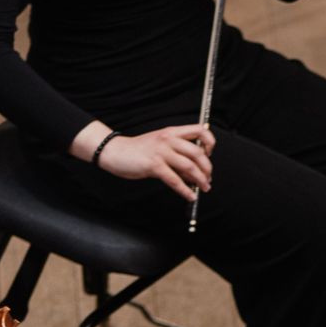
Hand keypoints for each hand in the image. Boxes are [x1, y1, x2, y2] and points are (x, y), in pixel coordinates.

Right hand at [94, 124, 216, 201]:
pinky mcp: (154, 165)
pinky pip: (175, 180)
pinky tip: (190, 196)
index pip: (199, 130)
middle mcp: (168, 139)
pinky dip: (185, 190)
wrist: (116, 151)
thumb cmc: (139, 150)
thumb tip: (195, 171)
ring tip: (204, 187)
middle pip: (198, 153)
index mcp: (172, 132)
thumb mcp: (161, 146)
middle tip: (208, 178)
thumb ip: (177, 154)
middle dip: (207, 168)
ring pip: (189, 166)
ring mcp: (161, 152)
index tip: (209, 154)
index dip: (209, 142)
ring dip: (200, 180)